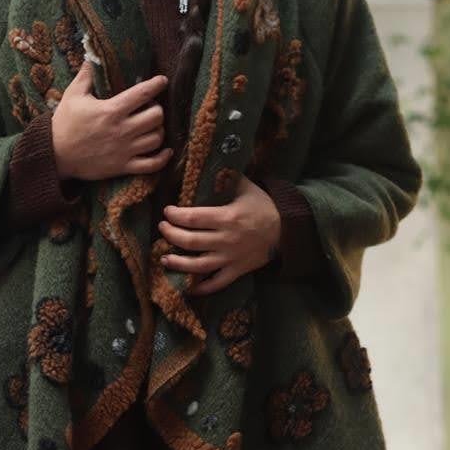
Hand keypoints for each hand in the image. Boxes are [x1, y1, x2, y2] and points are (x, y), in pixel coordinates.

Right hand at [51, 64, 172, 182]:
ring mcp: (124, 150)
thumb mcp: (72, 95)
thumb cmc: (64, 123)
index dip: (157, 84)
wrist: (55, 154)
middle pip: (156, 116)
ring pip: (156, 138)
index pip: (143, 94)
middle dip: (157, 109)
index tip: (162, 80)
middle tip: (150, 108)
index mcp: (111, 110)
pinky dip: (162, 158)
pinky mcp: (123, 167)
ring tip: (152, 126)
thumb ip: (86, 76)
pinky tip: (165, 150)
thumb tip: (91, 57)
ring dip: (159, 130)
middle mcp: (122, 130)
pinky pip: (152, 165)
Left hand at [157, 175, 280, 296]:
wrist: (287, 229)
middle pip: (191, 241)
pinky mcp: (237, 271)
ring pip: (199, 265)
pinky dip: (202, 287)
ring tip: (165, 258)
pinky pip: (217, 283)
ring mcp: (231, 258)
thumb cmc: (263, 206)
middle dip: (171, 235)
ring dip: (179, 263)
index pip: (193, 218)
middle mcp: (227, 239)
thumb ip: (226, 178)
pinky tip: (188, 286)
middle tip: (162, 229)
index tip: (167, 211)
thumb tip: (208, 162)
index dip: (175, 216)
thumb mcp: (246, 187)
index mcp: (227, 217)